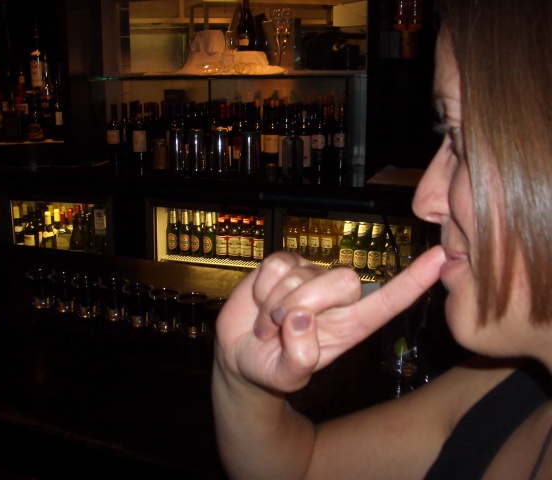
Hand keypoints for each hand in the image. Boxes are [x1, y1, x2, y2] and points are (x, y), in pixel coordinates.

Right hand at [215, 246, 445, 392]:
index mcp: (349, 326)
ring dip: (275, 305)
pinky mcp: (285, 264)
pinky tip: (261, 302)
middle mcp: (335, 298)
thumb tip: (301, 319)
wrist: (240, 351)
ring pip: (302, 274)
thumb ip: (298, 359)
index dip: (414, 281)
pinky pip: (276, 265)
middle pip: (343, 281)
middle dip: (307, 303)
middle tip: (283, 328)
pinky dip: (262, 288)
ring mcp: (310, 276)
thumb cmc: (271, 367)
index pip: (388, 302)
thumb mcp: (285, 377)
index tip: (441, 258)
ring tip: (269, 324)